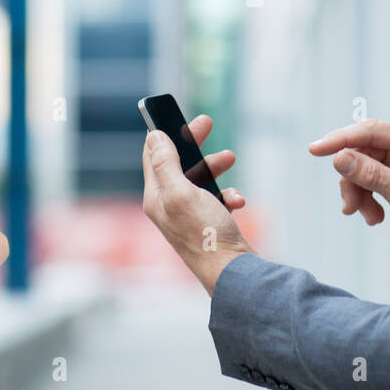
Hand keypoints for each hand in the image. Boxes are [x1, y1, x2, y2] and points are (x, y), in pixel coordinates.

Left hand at [142, 114, 253, 294]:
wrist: (234, 273)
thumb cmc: (206, 234)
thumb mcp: (182, 192)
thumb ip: (166, 163)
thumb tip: (153, 136)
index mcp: (156, 198)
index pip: (152, 156)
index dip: (164, 133)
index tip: (178, 116)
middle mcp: (169, 206)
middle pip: (178, 164)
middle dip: (193, 145)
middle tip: (207, 124)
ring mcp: (188, 216)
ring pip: (200, 179)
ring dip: (214, 168)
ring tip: (230, 158)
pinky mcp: (208, 224)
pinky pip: (217, 198)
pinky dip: (228, 194)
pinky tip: (237, 201)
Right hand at [308, 119, 389, 249]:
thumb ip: (370, 174)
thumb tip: (339, 158)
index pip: (367, 131)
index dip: (338, 140)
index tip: (314, 150)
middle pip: (360, 151)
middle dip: (352, 180)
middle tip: (349, 206)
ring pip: (359, 166)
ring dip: (359, 193)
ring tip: (368, 216)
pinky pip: (367, 176)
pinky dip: (365, 196)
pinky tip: (374, 215)